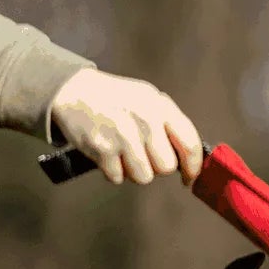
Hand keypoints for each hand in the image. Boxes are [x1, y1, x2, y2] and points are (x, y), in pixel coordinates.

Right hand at [48, 69, 203, 186]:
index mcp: (160, 105)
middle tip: (142, 154)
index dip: (193, 167)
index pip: (190, 143)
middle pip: (166, 167)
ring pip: (144, 177)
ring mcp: (124, 135)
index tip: (188, 178)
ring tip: (123, 153)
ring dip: (134, 171)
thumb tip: (189, 159)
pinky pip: (118, 178)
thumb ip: (168, 124)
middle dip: (155, 167)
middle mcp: (145, 119)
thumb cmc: (116, 100)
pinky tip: (108, 153)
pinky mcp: (104, 149)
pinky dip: (113, 171)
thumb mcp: (148, 100)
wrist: (74, 91)